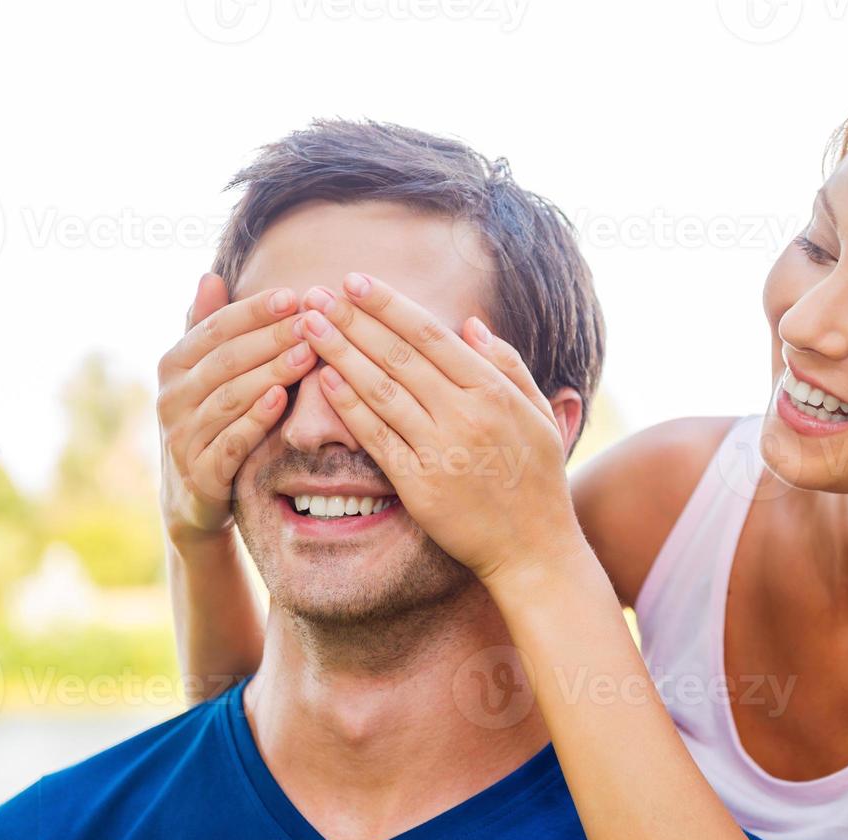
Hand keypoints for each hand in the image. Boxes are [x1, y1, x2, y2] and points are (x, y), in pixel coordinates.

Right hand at [157, 274, 317, 545]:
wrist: (193, 498)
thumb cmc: (209, 421)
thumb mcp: (203, 375)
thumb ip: (208, 328)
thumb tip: (210, 276)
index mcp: (172, 365)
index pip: (216, 328)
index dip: (254, 311)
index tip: (294, 295)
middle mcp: (171, 398)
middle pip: (227, 359)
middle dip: (272, 338)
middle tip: (313, 322)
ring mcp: (183, 437)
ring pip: (231, 397)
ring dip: (271, 373)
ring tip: (309, 353)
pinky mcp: (201, 474)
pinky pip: (231, 441)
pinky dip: (255, 419)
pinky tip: (281, 399)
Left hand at [297, 272, 588, 587]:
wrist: (534, 549)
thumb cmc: (538, 479)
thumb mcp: (538, 414)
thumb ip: (507, 364)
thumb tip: (470, 324)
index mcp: (494, 391)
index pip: (431, 335)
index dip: (389, 305)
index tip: (356, 282)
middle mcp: (466, 415)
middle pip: (398, 355)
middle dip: (352, 320)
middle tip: (315, 294)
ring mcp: (440, 450)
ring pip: (380, 390)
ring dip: (340, 353)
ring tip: (309, 326)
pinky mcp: (419, 486)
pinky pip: (377, 438)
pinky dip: (349, 407)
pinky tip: (325, 380)